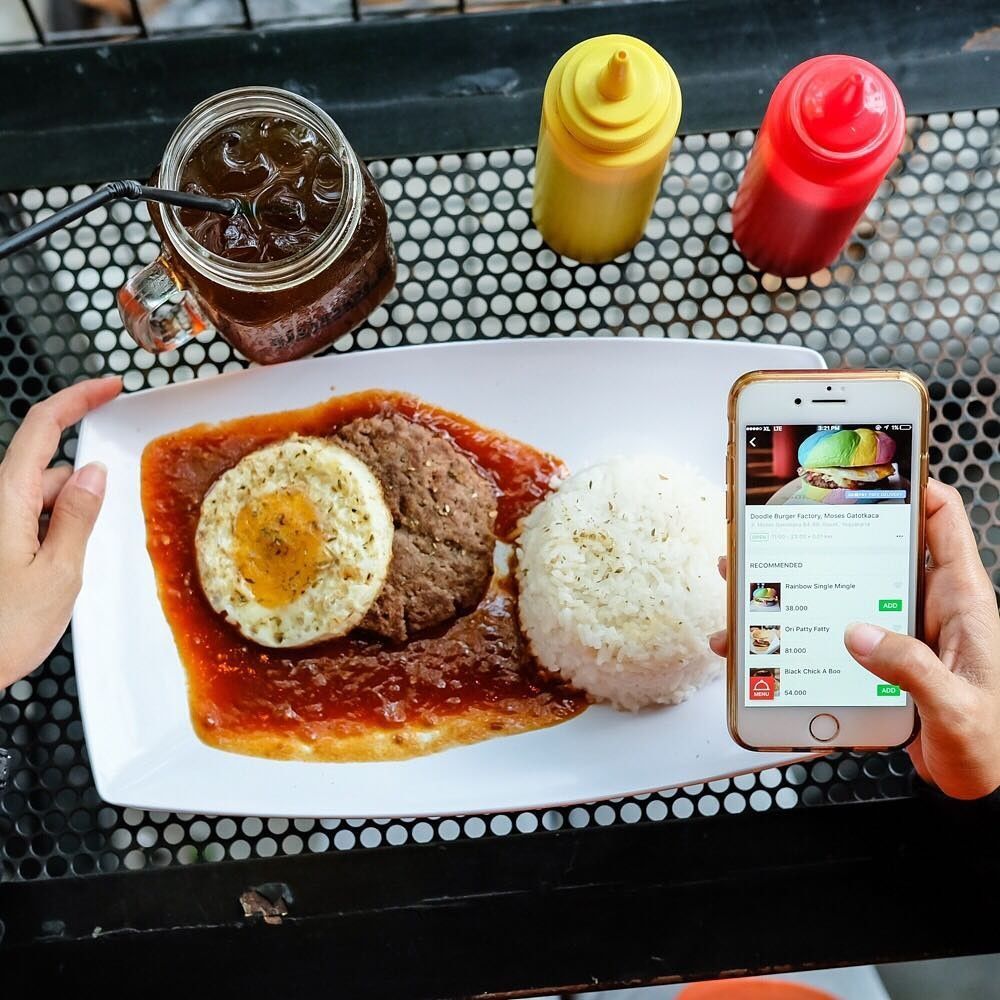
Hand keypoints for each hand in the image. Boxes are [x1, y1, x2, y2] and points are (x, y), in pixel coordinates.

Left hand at [0, 377, 121, 686]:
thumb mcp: (58, 574)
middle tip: (104, 521)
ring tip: (71, 568)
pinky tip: (57, 572)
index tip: (110, 388)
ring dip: (66, 516)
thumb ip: (78, 518)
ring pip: (39, 497)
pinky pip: (28, 521)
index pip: (43, 425)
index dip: (78, 398)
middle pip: (45, 465)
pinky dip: (52, 532)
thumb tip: (92, 474)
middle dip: (82, 482)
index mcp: (8, 499)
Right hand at [709, 480, 999, 799]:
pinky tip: (761, 649)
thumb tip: (859, 634)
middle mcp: (925, 609)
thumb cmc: (992, 748)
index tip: (871, 464)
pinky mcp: (878, 662)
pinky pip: (830, 635)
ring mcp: (899, 632)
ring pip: (841, 590)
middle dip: (823, 532)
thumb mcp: (957, 709)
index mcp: (959, 604)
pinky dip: (792, 638)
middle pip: (873, 549)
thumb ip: (911, 668)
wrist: (984, 792)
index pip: (942, 521)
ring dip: (793, 584)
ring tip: (746, 577)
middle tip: (778, 517)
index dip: (913, 484)